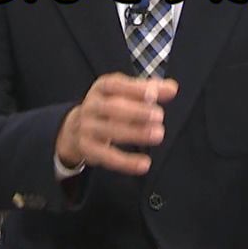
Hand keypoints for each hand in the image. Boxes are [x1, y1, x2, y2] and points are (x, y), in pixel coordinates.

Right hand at [55, 73, 178, 175]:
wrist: (75, 128)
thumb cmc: (109, 107)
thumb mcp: (124, 93)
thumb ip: (149, 90)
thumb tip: (172, 88)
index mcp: (101, 88)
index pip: (115, 85)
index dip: (134, 89)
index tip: (153, 94)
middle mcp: (91, 106)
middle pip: (112, 108)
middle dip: (136, 112)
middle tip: (159, 116)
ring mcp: (87, 127)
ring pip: (110, 131)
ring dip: (134, 133)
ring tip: (158, 135)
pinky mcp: (88, 148)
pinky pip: (107, 156)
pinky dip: (126, 162)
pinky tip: (145, 164)